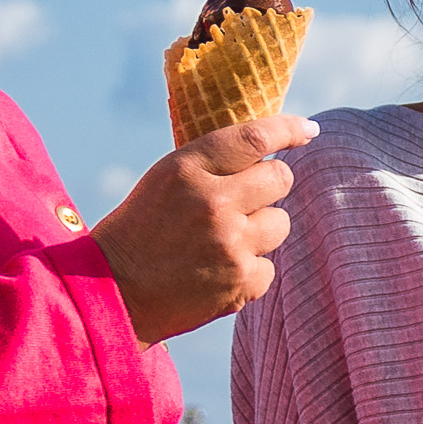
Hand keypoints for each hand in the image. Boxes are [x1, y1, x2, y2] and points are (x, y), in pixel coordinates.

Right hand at [97, 113, 311, 341]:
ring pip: (281, 222)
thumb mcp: (166, 180)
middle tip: (246, 198)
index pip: (254, 138)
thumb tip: (269, 150)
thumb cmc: (141, 230)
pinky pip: (269, 265)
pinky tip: (216, 271)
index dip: (289, 130)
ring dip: (261, 229)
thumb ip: (213, 164)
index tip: (308, 130)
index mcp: (188, 169)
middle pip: (281, 179)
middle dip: (270, 185)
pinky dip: (250, 268)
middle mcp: (214, 203)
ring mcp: (231, 245)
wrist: (114, 293)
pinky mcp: (242, 282)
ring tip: (222, 241)